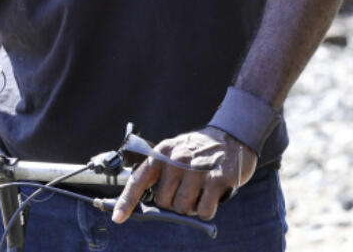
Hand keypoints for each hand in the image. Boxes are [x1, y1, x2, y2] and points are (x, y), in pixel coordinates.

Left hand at [112, 127, 256, 223]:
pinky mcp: (217, 179)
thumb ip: (160, 171)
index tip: (118, 218)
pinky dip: (207, 209)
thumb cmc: (200, 149)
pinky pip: (203, 211)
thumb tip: (146, 201)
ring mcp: (197, 170)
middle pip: (163, 201)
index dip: (127, 201)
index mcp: (163, 153)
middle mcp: (177, 160)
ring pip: (183, 208)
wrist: (233, 135)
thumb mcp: (175, 151)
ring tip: (200, 191)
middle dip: (174, 202)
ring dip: (191, 207)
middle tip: (187, 189)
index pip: (139, 179)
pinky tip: (212, 194)